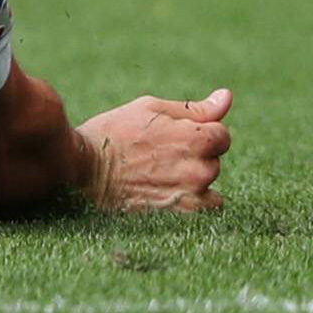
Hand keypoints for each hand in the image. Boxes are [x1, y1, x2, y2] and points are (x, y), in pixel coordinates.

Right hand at [78, 88, 231, 211]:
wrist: (86, 168)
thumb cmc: (117, 132)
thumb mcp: (152, 108)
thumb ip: (195, 109)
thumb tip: (226, 97)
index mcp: (196, 139)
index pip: (222, 135)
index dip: (200, 131)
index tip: (176, 134)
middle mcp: (199, 170)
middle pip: (214, 159)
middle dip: (195, 153)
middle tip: (161, 152)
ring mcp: (190, 196)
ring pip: (207, 182)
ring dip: (193, 176)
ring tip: (159, 172)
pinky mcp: (179, 215)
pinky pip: (205, 208)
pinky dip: (193, 199)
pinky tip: (167, 191)